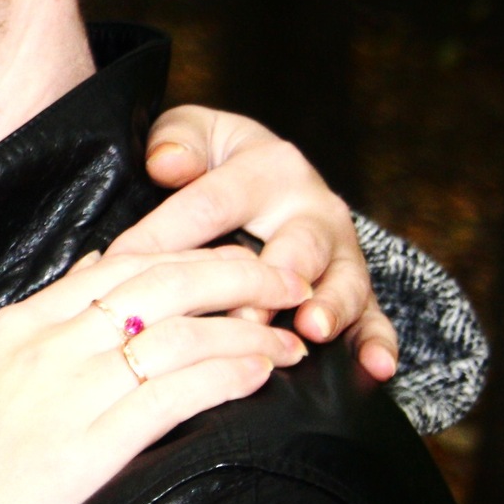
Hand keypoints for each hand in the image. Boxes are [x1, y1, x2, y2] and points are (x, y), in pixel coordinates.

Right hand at [0, 245, 310, 503]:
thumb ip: (25, 333)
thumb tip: (86, 276)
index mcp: (9, 329)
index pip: (113, 266)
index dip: (182, 256)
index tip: (228, 263)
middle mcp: (40, 348)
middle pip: (156, 282)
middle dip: (233, 271)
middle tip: (284, 277)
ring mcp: (61, 397)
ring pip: (176, 333)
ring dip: (246, 328)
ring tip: (290, 337)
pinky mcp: (83, 453)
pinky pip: (173, 395)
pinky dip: (228, 375)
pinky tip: (260, 376)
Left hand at [110, 104, 399, 381]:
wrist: (268, 174)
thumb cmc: (215, 159)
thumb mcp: (192, 136)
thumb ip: (176, 142)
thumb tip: (165, 163)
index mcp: (267, 167)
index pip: (212, 203)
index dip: (166, 234)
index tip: (126, 264)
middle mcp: (312, 208)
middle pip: (296, 243)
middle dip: (273, 277)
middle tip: (248, 308)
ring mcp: (340, 253)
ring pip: (343, 281)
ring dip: (330, 307)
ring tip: (311, 328)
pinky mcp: (355, 289)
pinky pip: (375, 318)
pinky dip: (378, 343)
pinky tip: (375, 367)